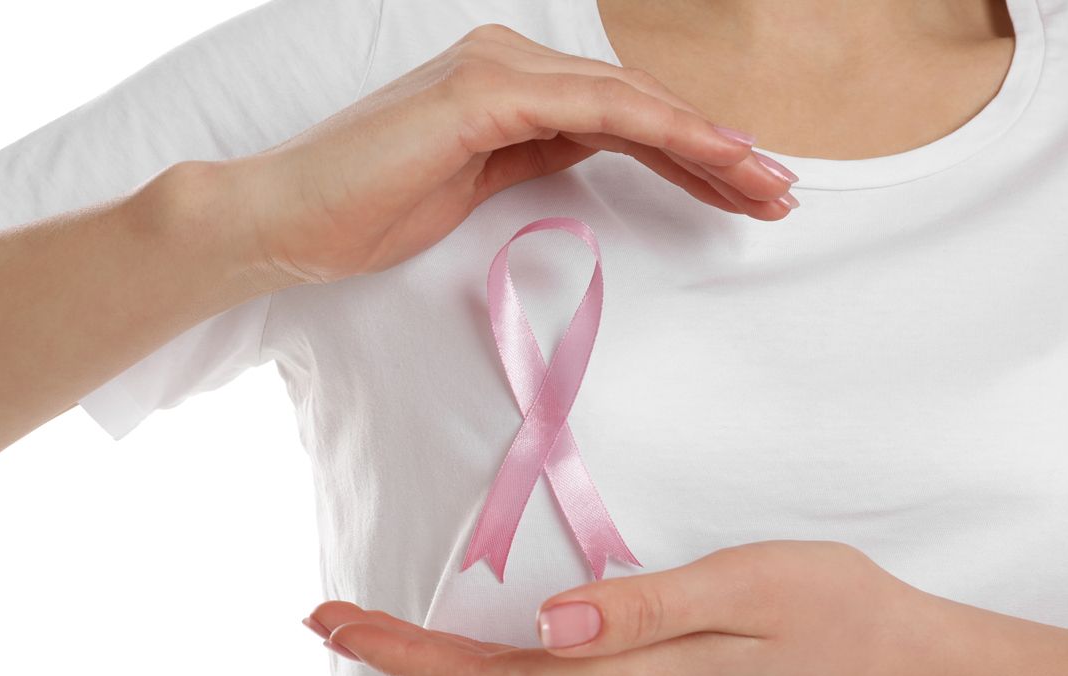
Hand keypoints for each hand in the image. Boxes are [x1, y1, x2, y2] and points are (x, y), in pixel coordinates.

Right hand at [221, 23, 797, 286]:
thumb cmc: (368, 210)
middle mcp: (512, 63)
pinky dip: (662, 130)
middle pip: (641, 103)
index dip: (692, 153)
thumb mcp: (475, 185)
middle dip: (718, 151)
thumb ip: (533, 154)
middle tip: (781, 192)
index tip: (747, 191)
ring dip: (709, 143)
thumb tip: (592, 151)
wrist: (286, 220)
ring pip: (632, 101)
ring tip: (768, 186)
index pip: (623, 117)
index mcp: (510, 85)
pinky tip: (715, 157)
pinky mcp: (484, 94)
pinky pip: (596, 109)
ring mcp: (498, 70)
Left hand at [303, 540, 924, 675]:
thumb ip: (638, 608)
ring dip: (444, 668)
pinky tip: (483, 652)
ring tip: (386, 634)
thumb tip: (543, 622)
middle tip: (335, 621)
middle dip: (406, 661)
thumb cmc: (828, 608)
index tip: (337, 624)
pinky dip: (495, 674)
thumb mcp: (738, 586)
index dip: (408, 655)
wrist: (899, 667)